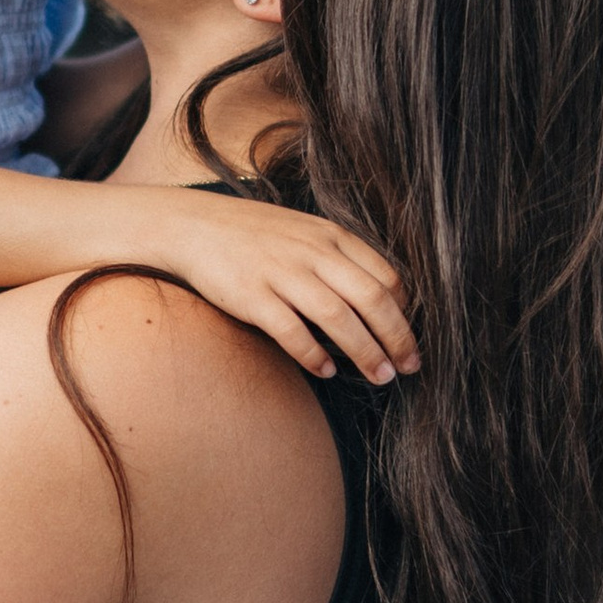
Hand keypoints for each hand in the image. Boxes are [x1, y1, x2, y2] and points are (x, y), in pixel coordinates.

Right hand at [104, 188, 415, 387]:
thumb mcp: (304, 231)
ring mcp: (281, 273)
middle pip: (371, 299)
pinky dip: (314, 355)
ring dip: (365, 352)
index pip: (384, 276)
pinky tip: (326, 372)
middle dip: (397, 338)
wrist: (193, 225)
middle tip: (409, 367)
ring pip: (339, 318)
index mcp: (330, 236)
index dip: (404, 313)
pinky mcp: (252, 296)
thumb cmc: (253, 234)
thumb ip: (339, 257)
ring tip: (381, 377)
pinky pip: (292, 332)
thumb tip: (380, 296)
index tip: (408, 338)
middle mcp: (312, 252)